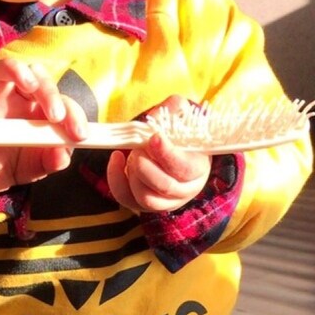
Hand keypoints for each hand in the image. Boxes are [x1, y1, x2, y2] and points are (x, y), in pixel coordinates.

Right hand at [0, 57, 87, 198]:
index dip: (74, 114)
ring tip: (28, 85)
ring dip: (17, 71)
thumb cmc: (23, 161)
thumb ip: (55, 159)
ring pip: (3, 69)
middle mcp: (22, 97)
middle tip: (56, 116)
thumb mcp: (43, 165)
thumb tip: (63, 155)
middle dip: (50, 91)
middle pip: (36, 75)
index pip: (62, 99)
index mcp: (44, 107)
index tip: (79, 135)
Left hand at [106, 96, 209, 212]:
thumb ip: (173, 110)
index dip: (167, 154)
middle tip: (138, 147)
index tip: (153, 138)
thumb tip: (155, 118)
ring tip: (133, 154)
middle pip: (164, 186)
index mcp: (198, 168)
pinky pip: (126, 198)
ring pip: (146, 198)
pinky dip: (116, 179)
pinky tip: (116, 158)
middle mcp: (185, 189)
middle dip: (146, 165)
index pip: (184, 168)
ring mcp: (165, 201)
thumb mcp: (181, 115)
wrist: (171, 145)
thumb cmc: (178, 131)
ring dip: (133, 173)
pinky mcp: (144, 204)